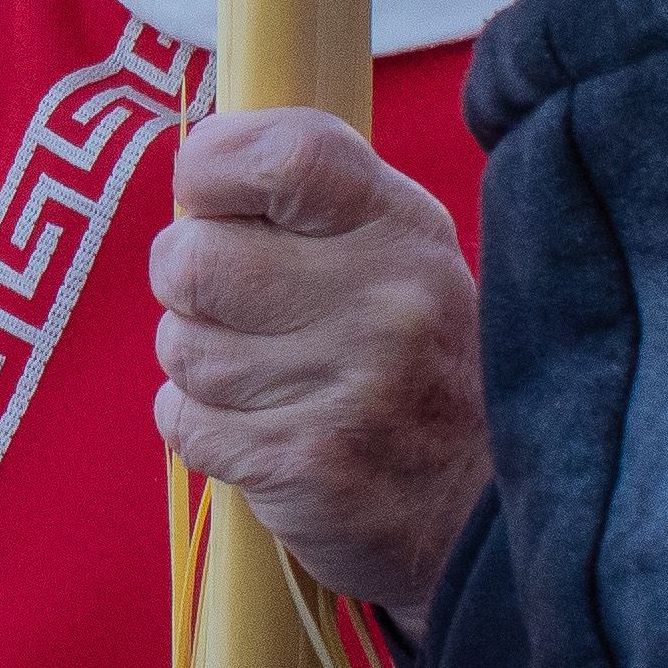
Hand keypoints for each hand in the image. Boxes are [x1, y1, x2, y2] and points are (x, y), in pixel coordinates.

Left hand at [148, 105, 485, 626]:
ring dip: (200, 364)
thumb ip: (310, 200)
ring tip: (267, 379)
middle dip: (187, 281)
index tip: (210, 193)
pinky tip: (264, 433)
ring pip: (180, 346)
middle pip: (191, 258)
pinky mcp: (306, 467)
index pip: (284, 156)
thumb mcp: (403, 252)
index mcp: (402, 227)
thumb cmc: (419, 359)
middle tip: (234, 305)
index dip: (213, 166)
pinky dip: (202, 429)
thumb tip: (194, 166)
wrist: (487, 511)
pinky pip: (184, 422)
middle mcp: (383, 300)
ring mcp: (347, 389)